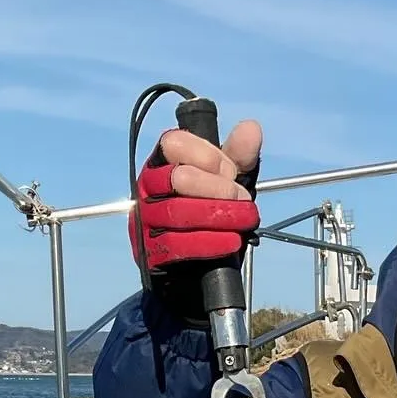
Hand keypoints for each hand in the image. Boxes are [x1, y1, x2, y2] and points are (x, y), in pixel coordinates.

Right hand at [131, 119, 262, 270]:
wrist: (194, 268)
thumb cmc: (209, 215)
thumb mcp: (227, 183)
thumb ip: (238, 157)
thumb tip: (251, 129)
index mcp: (162, 162)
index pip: (174, 143)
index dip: (207, 156)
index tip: (231, 172)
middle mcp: (147, 187)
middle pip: (178, 178)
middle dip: (218, 189)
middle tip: (243, 200)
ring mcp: (145, 220)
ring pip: (178, 212)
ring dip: (218, 216)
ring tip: (244, 221)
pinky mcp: (150, 251)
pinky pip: (178, 245)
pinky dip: (210, 243)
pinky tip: (231, 242)